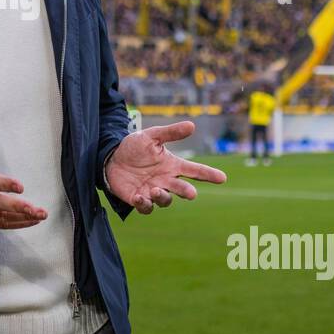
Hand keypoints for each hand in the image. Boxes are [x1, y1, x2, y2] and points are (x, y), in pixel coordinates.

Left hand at [105, 120, 225, 214]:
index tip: (222, 177)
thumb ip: (171, 133)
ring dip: (163, 197)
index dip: (209, 174)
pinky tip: (139, 197)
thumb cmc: (134, 147)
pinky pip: (146, 207)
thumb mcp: (151, 136)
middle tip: (191, 193)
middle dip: (187, 192)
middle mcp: (166, 180)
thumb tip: (192, 125)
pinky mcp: (139, 199)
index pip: (195, 170)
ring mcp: (153, 191)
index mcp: (172, 165)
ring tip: (156, 189)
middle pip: (182, 189)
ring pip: (165, 201)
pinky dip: (144, 204)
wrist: (111, 158)